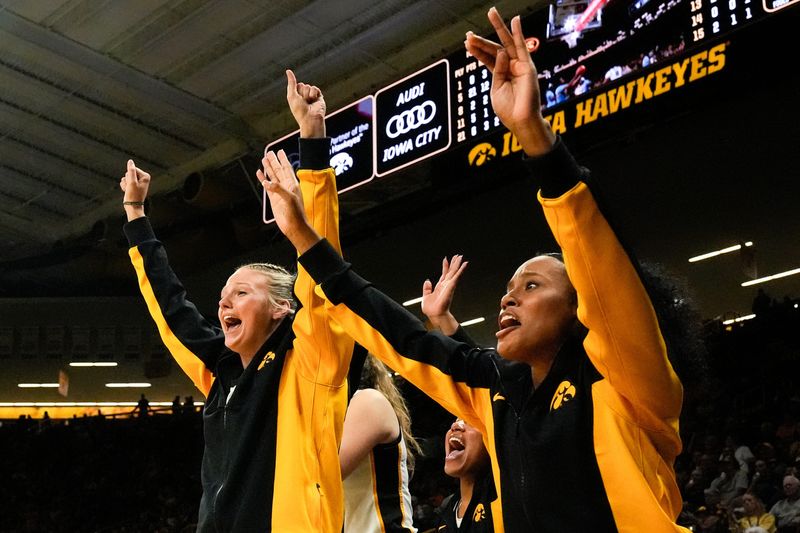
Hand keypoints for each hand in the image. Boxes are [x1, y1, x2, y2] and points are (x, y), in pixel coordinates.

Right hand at [119, 159, 149, 220]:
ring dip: (125, 184)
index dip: (130, 177)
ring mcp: (137, 181)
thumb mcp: (132, 182)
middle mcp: (142, 178)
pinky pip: (124, 181)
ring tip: (129, 191)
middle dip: (127, 181)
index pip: (133, 169)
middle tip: (131, 189)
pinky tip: (127, 191)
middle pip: (128, 173)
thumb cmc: (134, 195)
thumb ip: (131, 171)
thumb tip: (130, 161)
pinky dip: (124, 186)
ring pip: (125, 177)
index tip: (134, 185)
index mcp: (145, 176)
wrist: (132, 206)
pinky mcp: (132, 185)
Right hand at [258, 149, 319, 252]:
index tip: (280, 151)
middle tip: (269, 152)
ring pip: (272, 177)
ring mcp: (279, 192)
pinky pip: (267, 186)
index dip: (283, 160)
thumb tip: (268, 183)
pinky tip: (260, 173)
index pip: (287, 168)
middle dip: (274, 161)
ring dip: (268, 168)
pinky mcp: (273, 199)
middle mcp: (286, 186)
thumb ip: (279, 189)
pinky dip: (263, 179)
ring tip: (264, 159)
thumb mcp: (289, 198)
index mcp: (293, 184)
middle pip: (278, 170)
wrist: (294, 226)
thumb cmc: (296, 213)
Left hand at [286, 69, 325, 137]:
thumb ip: (291, 83)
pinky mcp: (319, 97)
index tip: (297, 100)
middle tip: (304, 103)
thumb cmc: (299, 110)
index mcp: (297, 96)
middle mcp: (304, 96)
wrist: (311, 119)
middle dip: (302, 93)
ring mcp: (312, 96)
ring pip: (309, 86)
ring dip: (307, 95)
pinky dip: (314, 94)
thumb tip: (288, 70)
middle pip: (303, 85)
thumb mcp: (292, 95)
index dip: (297, 91)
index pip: (297, 85)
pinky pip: (315, 89)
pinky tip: (314, 100)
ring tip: (309, 103)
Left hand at [421, 255, 467, 335]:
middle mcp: (446, 285)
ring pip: (455, 272)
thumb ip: (427, 288)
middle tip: (457, 256)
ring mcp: (449, 285)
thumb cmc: (431, 309)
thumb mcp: (426, 296)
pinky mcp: (451, 286)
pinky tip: (464, 264)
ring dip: (458, 264)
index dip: (445, 266)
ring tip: (461, 257)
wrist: (435, 315)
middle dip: (454, 263)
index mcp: (440, 286)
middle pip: (451, 271)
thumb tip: (427, 281)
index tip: (446, 259)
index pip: (444, 274)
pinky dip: (461, 270)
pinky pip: (457, 276)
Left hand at [465, 7, 554, 155]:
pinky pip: (523, 46)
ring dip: (499, 27)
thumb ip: (496, 70)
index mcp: (501, 75)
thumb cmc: (509, 110)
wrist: (521, 121)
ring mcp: (519, 66)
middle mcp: (510, 68)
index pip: (487, 58)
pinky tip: (515, 21)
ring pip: (507, 43)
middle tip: (470, 31)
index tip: (466, 42)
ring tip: (491, 13)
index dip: (477, 50)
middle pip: (495, 48)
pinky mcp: (527, 66)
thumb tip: (501, 52)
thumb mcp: (496, 89)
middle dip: (482, 39)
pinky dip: (519, 33)